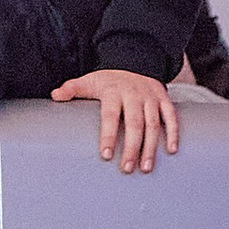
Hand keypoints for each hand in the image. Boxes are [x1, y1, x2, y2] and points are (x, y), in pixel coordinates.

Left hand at [54, 70, 179, 173]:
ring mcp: (150, 97)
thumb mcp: (89, 80)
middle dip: (132, 147)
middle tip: (127, 168)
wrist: (135, 59)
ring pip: (154, 123)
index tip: (106, 155)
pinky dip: (173, 133)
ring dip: (151, 147)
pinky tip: (171, 151)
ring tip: (145, 167)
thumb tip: (55, 96)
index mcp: (113, 92)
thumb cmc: (108, 79)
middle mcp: (133, 94)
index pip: (110, 116)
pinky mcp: (163, 98)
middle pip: (134, 123)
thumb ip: (72, 89)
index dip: (108, 135)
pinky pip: (171, 116)